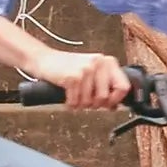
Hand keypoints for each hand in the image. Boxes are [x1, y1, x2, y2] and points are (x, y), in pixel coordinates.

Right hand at [0, 16, 128, 107]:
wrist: (44, 60)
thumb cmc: (67, 68)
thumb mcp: (91, 73)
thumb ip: (105, 86)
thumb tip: (115, 106)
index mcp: (107, 62)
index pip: (123, 86)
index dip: (116, 100)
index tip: (108, 105)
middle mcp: (99, 63)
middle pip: (105, 98)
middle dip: (94, 105)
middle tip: (85, 100)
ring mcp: (85, 69)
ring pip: (89, 102)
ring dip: (80, 104)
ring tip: (74, 95)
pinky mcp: (72, 77)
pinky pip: (75, 102)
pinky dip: (70, 104)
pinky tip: (67, 97)